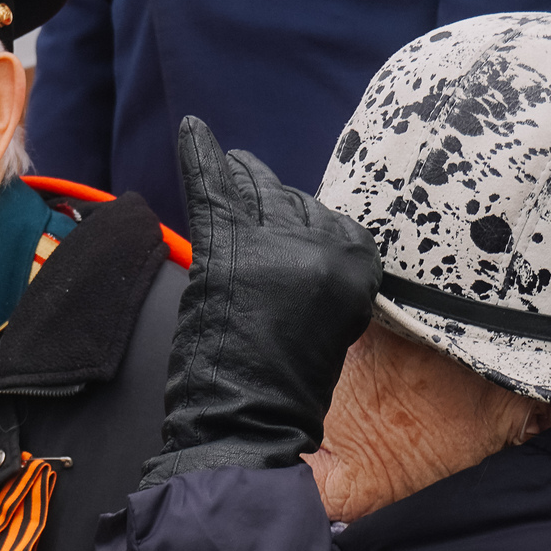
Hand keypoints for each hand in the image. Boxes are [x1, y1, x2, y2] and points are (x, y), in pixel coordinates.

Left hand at [142, 117, 379, 485]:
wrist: (250, 421)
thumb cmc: (284, 389)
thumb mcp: (325, 325)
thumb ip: (320, 279)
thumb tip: (298, 243)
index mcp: (359, 269)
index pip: (329, 220)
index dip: (302, 217)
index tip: (287, 211)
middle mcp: (324, 249)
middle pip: (293, 202)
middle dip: (270, 192)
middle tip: (249, 173)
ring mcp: (275, 245)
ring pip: (256, 192)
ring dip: (240, 173)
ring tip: (229, 157)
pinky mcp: (228, 248)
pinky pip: (212, 188)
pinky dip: (198, 156)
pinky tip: (191, 130)